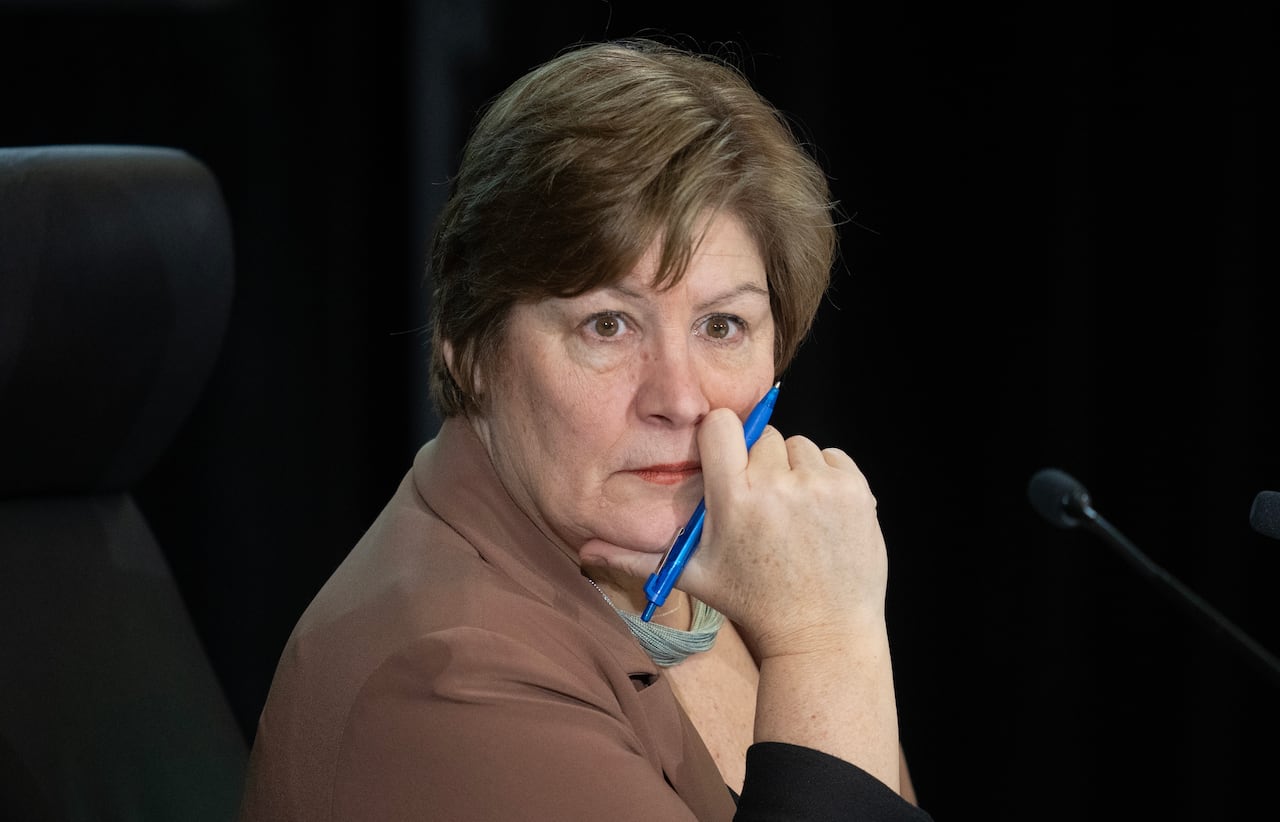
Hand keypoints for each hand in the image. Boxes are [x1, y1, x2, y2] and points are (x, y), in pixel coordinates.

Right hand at [582, 408, 888, 658]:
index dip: (720, 438)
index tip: (724, 459)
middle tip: (760, 503)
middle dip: (757, 462)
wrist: (822, 634)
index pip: (721, 425)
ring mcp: (821, 488)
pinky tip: (816, 515)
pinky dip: (824, 477)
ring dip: (792, 470)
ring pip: (798, 445)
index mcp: (733, 500)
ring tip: (790, 513)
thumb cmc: (752, 604)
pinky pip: (832, 457)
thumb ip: (637, 556)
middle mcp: (777, 487)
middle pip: (761, 435)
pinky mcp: (857, 492)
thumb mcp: (693, 577)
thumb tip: (582, 547)